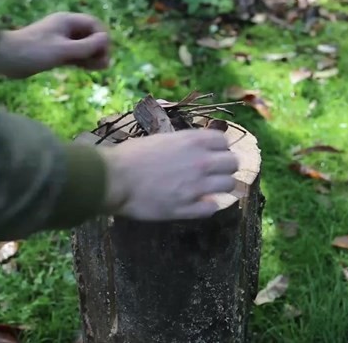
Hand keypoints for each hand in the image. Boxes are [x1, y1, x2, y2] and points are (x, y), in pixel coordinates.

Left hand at [0, 12, 109, 77]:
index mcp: (67, 21)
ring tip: (97, 69)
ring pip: (83, 46)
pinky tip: (87, 69)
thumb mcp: (63, 50)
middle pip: (90, 36)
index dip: (102, 38)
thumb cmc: (34, 51)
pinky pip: (74, 54)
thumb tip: (106, 40)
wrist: (5, 58)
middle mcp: (66, 29)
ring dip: (92, 56)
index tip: (103, 54)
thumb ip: (86, 46)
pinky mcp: (55, 52)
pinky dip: (82, 61)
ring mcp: (60, 41)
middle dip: (98, 49)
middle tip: (102, 65)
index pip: (94, 25)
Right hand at [99, 129, 238, 220]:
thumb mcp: (160, 139)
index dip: (219, 148)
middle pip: (232, 163)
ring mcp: (196, 186)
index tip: (213, 154)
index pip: (223, 142)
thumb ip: (181, 144)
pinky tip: (199, 204)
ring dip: (220, 187)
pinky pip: (212, 208)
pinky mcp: (187, 208)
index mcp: (192, 141)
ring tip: (209, 189)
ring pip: (228, 185)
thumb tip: (191, 148)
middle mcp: (200, 162)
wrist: (114, 178)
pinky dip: (208, 206)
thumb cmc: (130, 155)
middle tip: (215, 173)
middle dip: (225, 167)